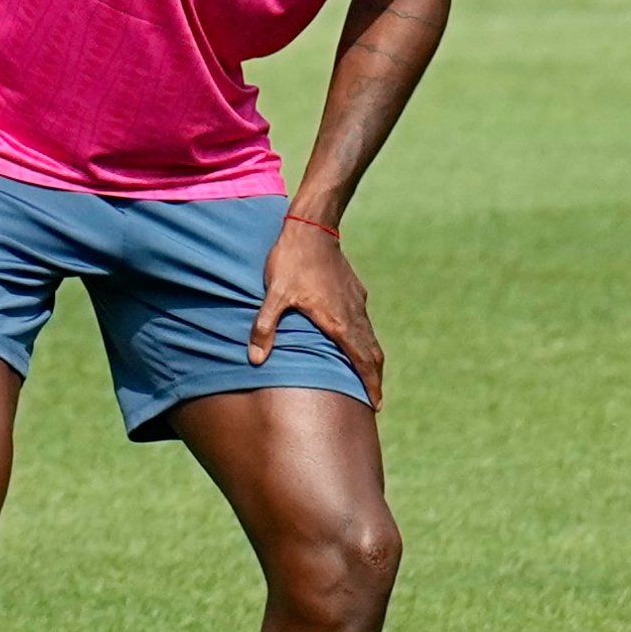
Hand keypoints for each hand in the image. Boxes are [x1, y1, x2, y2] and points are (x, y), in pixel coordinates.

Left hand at [254, 214, 382, 408]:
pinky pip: (363, 322)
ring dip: (368, 359)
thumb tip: (255, 360)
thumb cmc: (291, 261)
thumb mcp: (274, 295)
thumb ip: (265, 328)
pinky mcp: (354, 291)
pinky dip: (362, 340)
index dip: (370, 385)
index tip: (376, 405)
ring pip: (369, 338)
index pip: (362, 361)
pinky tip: (350, 340)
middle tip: (373, 400)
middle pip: (372, 354)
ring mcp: (356, 302)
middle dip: (374, 378)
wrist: (312, 226)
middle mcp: (353, 315)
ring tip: (364, 375)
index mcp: (338, 322)